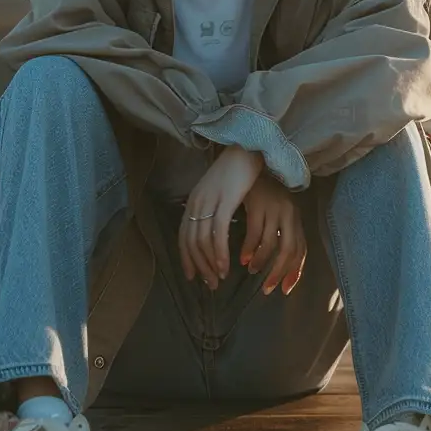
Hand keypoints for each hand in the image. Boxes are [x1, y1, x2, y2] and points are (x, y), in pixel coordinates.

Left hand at [179, 144, 263, 288]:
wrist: (247, 145)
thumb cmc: (236, 169)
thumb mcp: (217, 190)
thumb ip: (210, 207)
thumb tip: (208, 229)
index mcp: (193, 201)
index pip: (183, 238)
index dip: (187, 260)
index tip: (194, 277)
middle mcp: (196, 203)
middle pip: (191, 243)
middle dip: (200, 267)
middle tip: (210, 284)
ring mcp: (209, 201)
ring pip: (203, 241)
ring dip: (210, 263)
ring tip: (219, 278)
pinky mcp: (225, 200)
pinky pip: (218, 232)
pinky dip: (220, 252)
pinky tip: (225, 264)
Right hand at [239, 170, 307, 296]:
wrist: (252, 165)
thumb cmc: (264, 195)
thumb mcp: (276, 216)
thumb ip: (278, 237)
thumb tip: (278, 268)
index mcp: (296, 219)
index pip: (301, 250)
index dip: (294, 272)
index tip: (285, 290)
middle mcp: (289, 214)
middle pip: (289, 250)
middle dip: (278, 272)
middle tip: (267, 288)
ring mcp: (275, 208)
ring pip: (271, 243)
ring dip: (261, 261)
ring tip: (251, 269)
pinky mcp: (259, 204)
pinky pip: (255, 232)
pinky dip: (249, 248)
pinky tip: (241, 257)